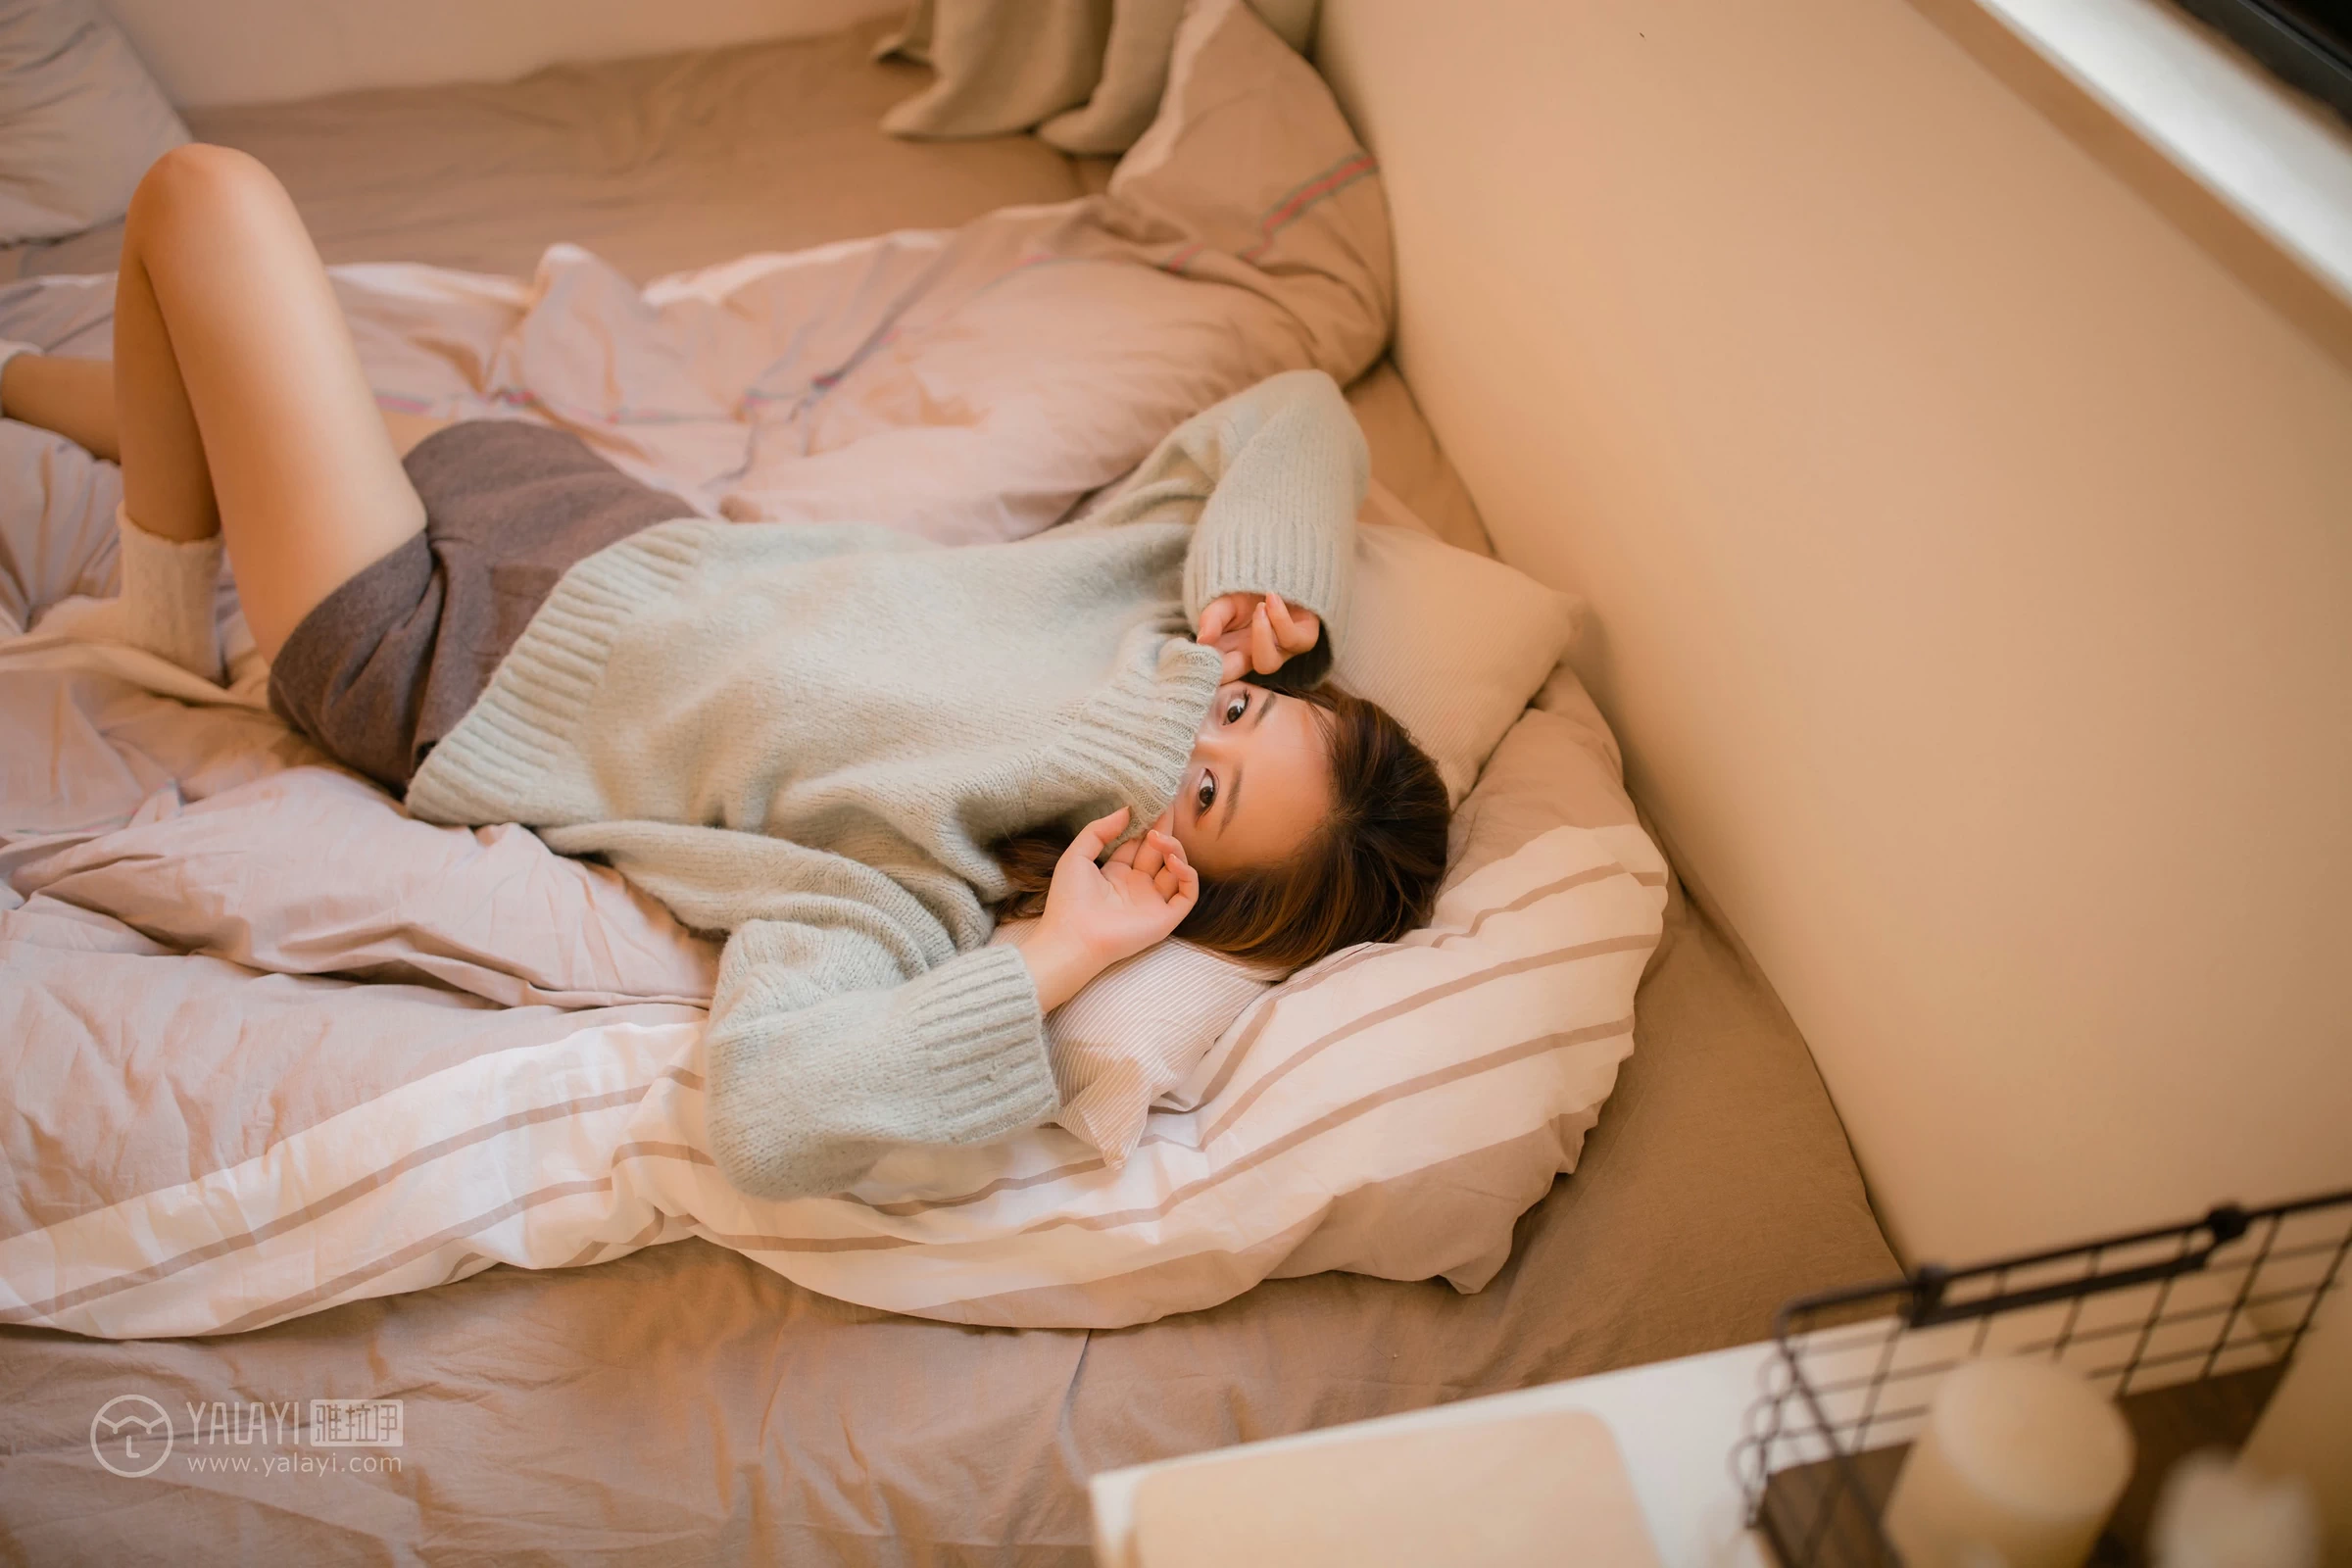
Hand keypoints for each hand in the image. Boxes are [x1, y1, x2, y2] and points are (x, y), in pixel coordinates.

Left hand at [1020, 806, 1199, 1010]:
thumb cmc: (1069, 899)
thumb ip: (1099, 830)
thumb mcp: (1077, 855)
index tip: (1151, 804)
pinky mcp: (1166, 918)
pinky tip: (1172, 860)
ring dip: (1174, 849)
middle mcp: (1137, 887)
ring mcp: (1153, 902)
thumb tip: (1125, 809)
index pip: (1138, 845)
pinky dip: (1187, 874)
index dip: (1145, 825)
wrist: (1074, 937)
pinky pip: (1188, 893)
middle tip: (1167, 808)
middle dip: (1163, 830)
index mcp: (1116, 875)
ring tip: (1159, 837)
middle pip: (1158, 853)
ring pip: (1176, 869)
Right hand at [1195, 591, 1319, 682]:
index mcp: (1234, 652)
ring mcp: (1280, 651)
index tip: (1193, 662)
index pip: (1217, 673)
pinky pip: (1293, 639)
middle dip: (1225, 667)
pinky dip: (1280, 618)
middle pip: (1237, 676)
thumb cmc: (1252, 592)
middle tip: (1213, 642)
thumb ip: (1212, 619)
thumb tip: (1202, 640)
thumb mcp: (1225, 602)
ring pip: (1267, 663)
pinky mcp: (1304, 639)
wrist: (1283, 574)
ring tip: (1259, 608)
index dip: (1206, 673)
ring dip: (1260, 635)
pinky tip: (1271, 598)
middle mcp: (1256, 656)